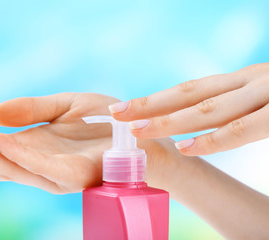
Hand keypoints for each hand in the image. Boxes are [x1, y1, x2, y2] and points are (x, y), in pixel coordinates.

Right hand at [0, 93, 181, 193]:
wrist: (141, 133)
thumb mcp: (63, 105)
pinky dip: (20, 156)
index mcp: (34, 150)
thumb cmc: (104, 122)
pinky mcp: (77, 176)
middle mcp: (40, 167)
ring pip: (13, 170)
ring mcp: (57, 175)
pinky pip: (43, 168)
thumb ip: (30, 109)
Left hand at [109, 63, 268, 155]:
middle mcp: (249, 82)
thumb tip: (204, 123)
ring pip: (208, 110)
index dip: (155, 100)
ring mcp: (265, 95)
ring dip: (169, 121)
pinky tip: (184, 148)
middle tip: (116, 113)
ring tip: (138, 130)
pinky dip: (212, 141)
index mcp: (241, 81)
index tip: (124, 108)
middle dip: (149, 106)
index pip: (191, 90)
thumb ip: (236, 108)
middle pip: (190, 94)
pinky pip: (242, 130)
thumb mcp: (263, 98)